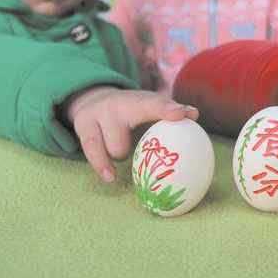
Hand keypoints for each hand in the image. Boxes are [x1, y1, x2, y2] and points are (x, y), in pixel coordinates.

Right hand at [63, 86, 198, 182]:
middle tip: (146, 144)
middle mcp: (118, 105)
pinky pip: (93, 150)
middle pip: (131, 127)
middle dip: (146, 135)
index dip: (168, 109)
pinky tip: (110, 177)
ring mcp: (98, 114)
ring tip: (124, 151)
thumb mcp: (147, 107)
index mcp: (138, 100)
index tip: (182, 114)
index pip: (155, 103)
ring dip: (123, 154)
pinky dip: (102, 165)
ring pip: (116, 146)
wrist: (91, 100)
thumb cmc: (130, 111)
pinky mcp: (83, 127)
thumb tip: (194, 114)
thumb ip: (171, 111)